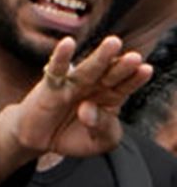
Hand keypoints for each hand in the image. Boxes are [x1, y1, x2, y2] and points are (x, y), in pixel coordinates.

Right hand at [0, 36, 151, 168]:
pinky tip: (67, 43)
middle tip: (134, 57)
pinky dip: (60, 57)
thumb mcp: (99, 142)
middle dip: (122, 66)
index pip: (125, 87)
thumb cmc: (72, 137)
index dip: (135, 79)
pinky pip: (56, 71)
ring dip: (100, 57)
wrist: (40, 141)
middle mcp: (93, 88)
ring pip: (88, 69)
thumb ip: (104, 129)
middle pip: (110, 75)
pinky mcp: (50, 87)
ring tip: (113, 43)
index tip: (146, 70)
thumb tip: (87, 110)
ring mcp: (72, 85)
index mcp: (109, 99)